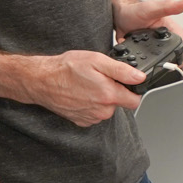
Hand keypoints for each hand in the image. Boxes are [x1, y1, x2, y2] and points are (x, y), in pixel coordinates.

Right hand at [21, 51, 146, 125]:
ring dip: (101, 98)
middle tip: (100, 79)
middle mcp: (102, 111)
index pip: (135, 100)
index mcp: (108, 95)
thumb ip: (122, 70)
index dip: (133, 90)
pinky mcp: (82, 121)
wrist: (42, 81)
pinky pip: (94, 113)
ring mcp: (91, 118)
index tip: (125, 82)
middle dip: (114, 92)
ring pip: (107, 109)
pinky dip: (91, 105)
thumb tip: (139, 77)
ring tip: (88, 85)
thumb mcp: (96, 61)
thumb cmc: (66, 69)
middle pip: (120, 103)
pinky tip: (81, 94)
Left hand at [115, 0, 182, 62]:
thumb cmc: (135, 10)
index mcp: (176, 33)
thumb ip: (169, 7)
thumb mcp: (152, 8)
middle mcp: (169, 42)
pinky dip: (141, 64)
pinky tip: (135, 58)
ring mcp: (158, 50)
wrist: (120, 15)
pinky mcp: (147, 54)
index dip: (178, 62)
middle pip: (173, 63)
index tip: (167, 62)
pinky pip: (148, 66)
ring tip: (141, 58)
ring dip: (152, 66)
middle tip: (150, 59)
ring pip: (161, 66)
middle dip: (163, 65)